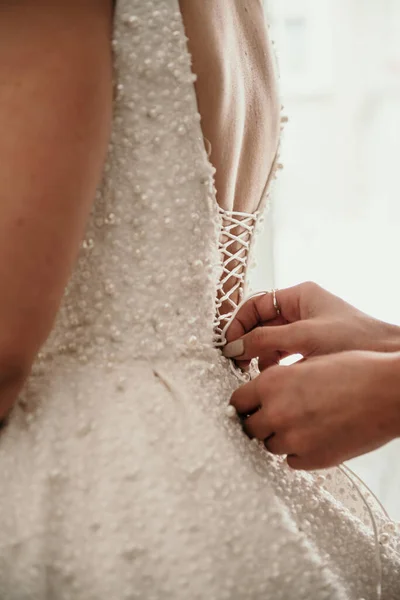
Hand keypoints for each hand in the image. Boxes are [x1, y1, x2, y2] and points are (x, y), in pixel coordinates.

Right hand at [222, 282, 399, 368]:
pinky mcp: (312, 347)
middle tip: (237, 362)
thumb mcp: (304, 337)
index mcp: (299, 295)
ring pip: (271, 340)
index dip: (239, 323)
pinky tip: (274, 377)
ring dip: (260, 355)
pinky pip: (284, 353)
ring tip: (252, 372)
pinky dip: (275, 364)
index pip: (256, 304)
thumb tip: (233, 347)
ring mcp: (307, 328)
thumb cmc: (354, 340)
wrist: (389, 357)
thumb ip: (265, 340)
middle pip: (261, 323)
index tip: (229, 344)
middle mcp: (301, 309)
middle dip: (248, 341)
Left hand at [230, 350, 399, 469]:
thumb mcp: (306, 366)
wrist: (388, 392)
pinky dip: (298, 452)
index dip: (245, 405)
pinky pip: (291, 461)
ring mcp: (293, 439)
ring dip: (280, 437)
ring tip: (304, 424)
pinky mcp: (312, 460)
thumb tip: (262, 397)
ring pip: (270, 446)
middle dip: (260, 423)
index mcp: (271, 383)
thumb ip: (279, 382)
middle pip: (249, 428)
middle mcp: (276, 412)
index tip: (250, 408)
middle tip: (277, 417)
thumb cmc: (354, 372)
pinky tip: (315, 436)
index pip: (237, 402)